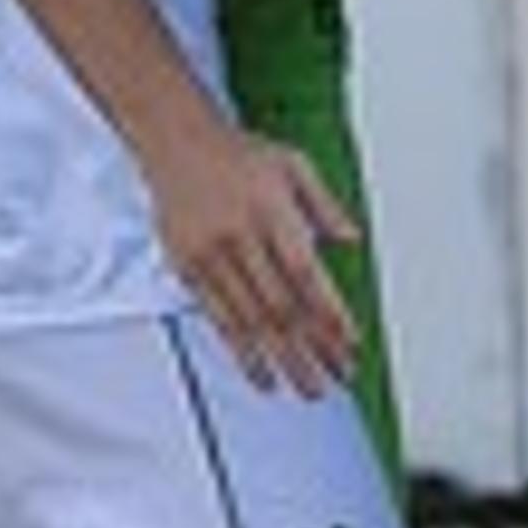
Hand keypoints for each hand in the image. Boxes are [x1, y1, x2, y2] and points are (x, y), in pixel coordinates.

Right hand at [142, 122, 359, 396]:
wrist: (175, 139)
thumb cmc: (236, 152)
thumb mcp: (292, 163)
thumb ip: (323, 204)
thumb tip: (352, 238)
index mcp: (271, 211)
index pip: (306, 275)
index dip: (329, 314)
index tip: (350, 344)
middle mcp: (241, 236)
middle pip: (282, 307)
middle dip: (312, 348)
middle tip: (336, 379)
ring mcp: (211, 255)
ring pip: (251, 320)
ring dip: (282, 359)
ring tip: (306, 388)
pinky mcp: (188, 267)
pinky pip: (218, 318)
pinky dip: (241, 352)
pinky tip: (261, 374)